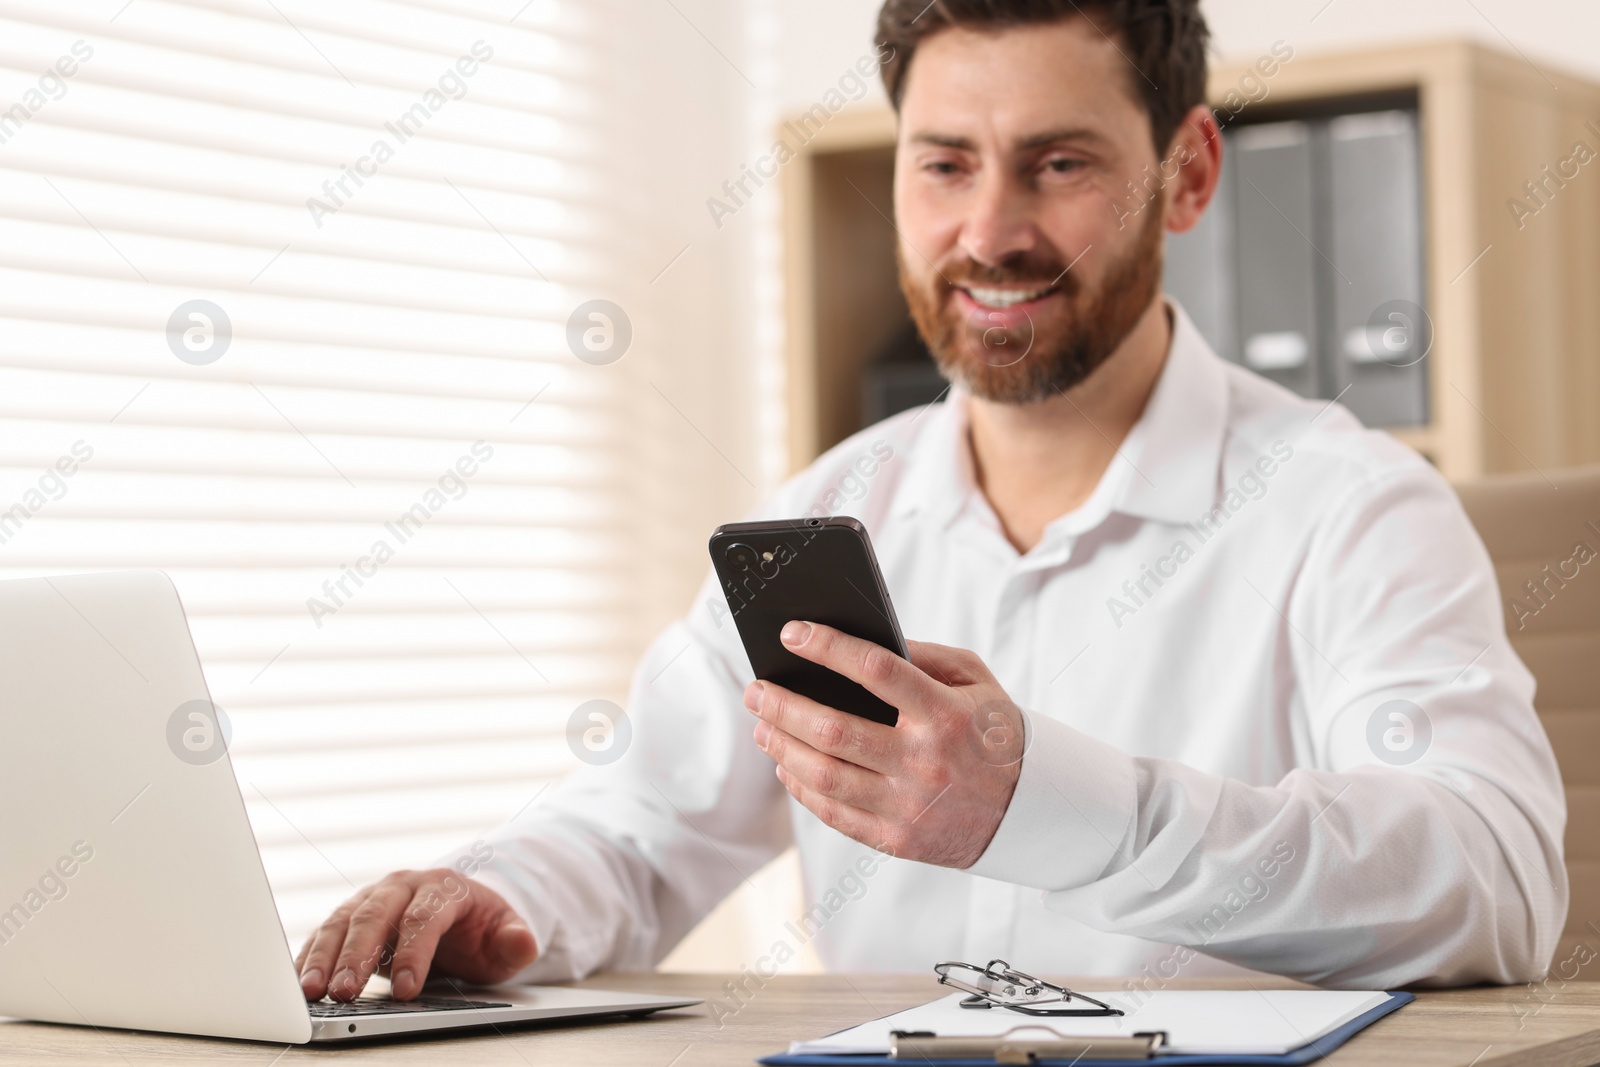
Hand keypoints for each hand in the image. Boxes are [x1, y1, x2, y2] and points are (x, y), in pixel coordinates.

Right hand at [295, 869, 536, 1001]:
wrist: (461, 914)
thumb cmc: (481, 929)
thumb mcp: (506, 937)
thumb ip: (516, 941)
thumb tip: (524, 942)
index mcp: (443, 887)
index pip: (425, 918)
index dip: (414, 953)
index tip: (407, 991)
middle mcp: (403, 886)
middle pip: (376, 915)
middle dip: (358, 954)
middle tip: (345, 991)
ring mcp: (373, 897)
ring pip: (343, 920)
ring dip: (325, 955)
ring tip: (312, 991)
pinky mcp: (351, 916)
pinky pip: (325, 932)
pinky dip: (309, 956)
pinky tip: (298, 983)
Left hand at [743, 621, 1024, 867]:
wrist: (1030, 812)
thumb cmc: (995, 733)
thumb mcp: (975, 682)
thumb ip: (922, 656)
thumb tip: (857, 641)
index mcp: (945, 713)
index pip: (875, 670)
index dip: (828, 647)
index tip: (791, 633)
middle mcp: (924, 761)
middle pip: (832, 728)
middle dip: (782, 705)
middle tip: (756, 689)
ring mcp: (908, 805)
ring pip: (823, 774)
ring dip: (782, 745)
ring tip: (762, 725)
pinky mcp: (896, 840)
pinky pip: (833, 813)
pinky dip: (801, 787)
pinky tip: (787, 764)